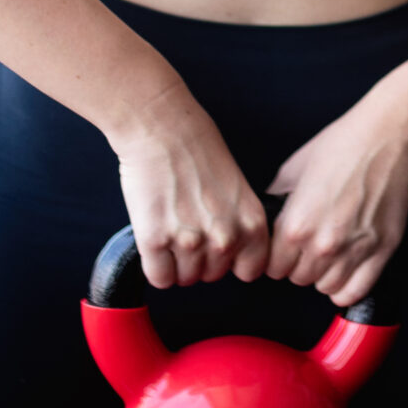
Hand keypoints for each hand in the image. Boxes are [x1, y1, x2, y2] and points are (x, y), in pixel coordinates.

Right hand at [110, 95, 271, 288]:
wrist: (163, 128)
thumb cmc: (199, 149)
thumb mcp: (238, 188)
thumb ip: (239, 223)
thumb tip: (231, 252)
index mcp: (252, 223)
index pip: (250, 270)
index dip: (232, 261)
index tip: (221, 249)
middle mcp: (225, 238)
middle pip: (212, 276)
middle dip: (200, 258)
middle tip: (189, 227)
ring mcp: (190, 242)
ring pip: (184, 279)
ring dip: (176, 261)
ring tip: (171, 228)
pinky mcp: (155, 241)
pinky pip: (159, 278)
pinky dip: (155, 266)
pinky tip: (155, 240)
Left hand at [266, 93, 407, 308]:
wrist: (388, 137)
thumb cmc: (343, 145)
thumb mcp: (293, 168)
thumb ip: (277, 200)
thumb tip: (270, 217)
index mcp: (296, 226)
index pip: (274, 267)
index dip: (278, 257)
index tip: (285, 249)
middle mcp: (323, 244)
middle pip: (299, 279)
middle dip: (300, 265)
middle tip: (308, 247)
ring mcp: (354, 251)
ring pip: (327, 287)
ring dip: (324, 275)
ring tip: (328, 256)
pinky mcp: (382, 250)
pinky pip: (357, 290)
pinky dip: (347, 288)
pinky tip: (345, 271)